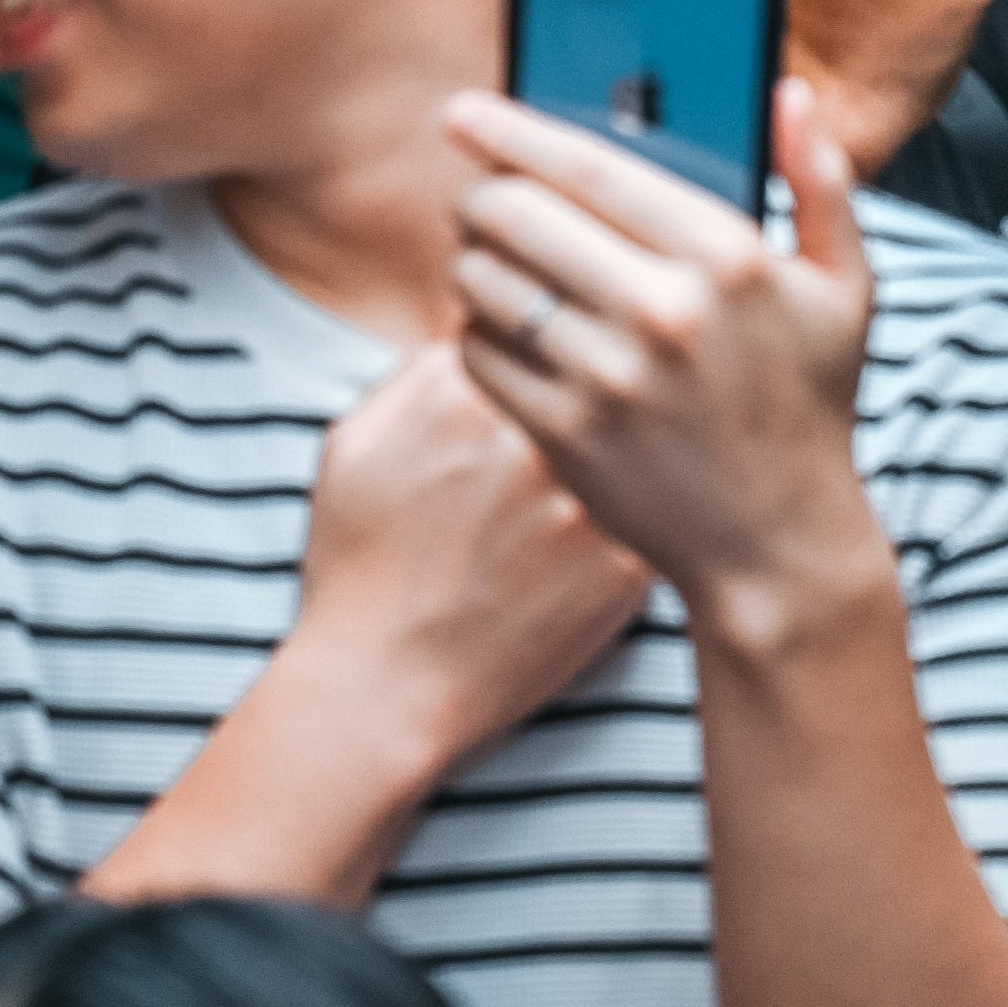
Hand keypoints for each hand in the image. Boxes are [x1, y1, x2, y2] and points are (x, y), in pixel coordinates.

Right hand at [289, 342, 648, 787]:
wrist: (384, 688)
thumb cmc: (358, 564)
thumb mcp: (355, 441)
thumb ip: (419, 368)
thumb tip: (481, 318)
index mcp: (467, 393)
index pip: (535, 324)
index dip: (536, 348)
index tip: (531, 376)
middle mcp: (535, 439)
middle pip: (589, 375)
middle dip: (583, 393)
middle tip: (547, 448)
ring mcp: (588, 505)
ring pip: (629, 439)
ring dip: (620, 451)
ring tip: (563, 502)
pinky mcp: (626, 567)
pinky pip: (651, 509)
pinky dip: (633, 516)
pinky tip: (585, 544)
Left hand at [449, 81, 883, 628]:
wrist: (777, 545)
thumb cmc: (807, 403)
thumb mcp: (844, 287)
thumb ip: (820, 180)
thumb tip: (792, 94)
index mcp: (728, 257)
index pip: (589, 167)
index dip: (512, 131)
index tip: (466, 112)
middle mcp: (664, 311)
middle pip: (516, 216)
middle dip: (481, 195)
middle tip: (479, 197)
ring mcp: (609, 378)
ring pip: (485, 283)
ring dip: (472, 261)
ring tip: (490, 262)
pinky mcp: (565, 436)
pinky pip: (477, 355)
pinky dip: (476, 332)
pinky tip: (505, 330)